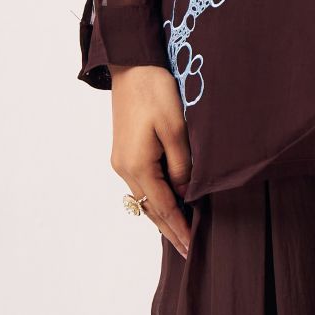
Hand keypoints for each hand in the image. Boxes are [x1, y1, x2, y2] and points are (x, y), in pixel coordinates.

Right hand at [109, 64, 192, 257]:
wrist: (132, 64)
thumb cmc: (156, 91)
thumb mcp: (176, 128)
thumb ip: (182, 164)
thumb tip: (185, 192)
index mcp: (137, 165)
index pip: (164, 207)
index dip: (180, 228)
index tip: (193, 247)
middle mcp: (124, 168)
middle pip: (150, 208)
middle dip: (170, 229)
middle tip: (188, 250)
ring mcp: (121, 160)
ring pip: (145, 197)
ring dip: (162, 215)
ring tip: (180, 232)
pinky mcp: (124, 151)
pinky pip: (142, 183)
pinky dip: (156, 197)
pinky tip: (168, 202)